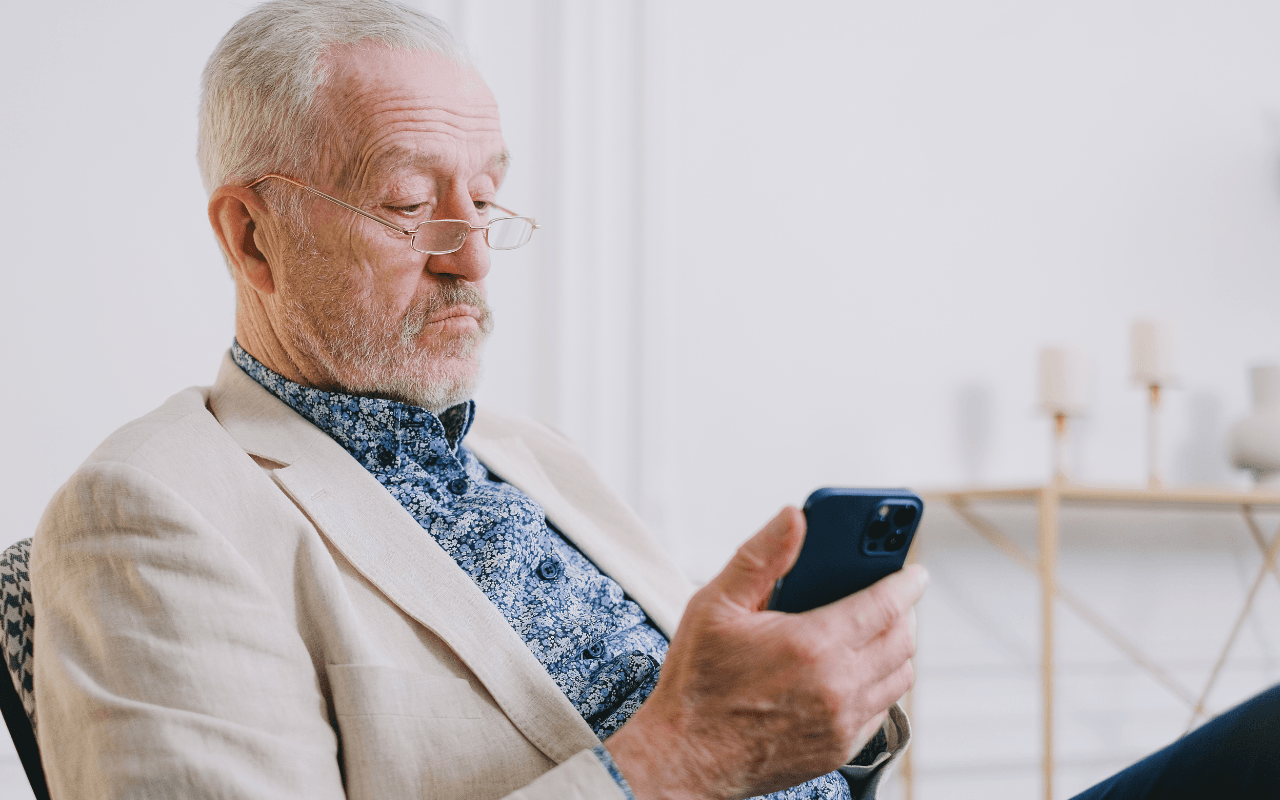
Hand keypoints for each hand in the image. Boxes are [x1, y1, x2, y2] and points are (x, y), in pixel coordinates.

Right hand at [604, 507, 926, 799]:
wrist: (685, 758)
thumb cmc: (697, 681)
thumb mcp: (717, 604)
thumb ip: (762, 556)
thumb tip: (794, 516)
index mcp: (811, 643)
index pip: (884, 604)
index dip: (905, 582)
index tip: (915, 571)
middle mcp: (837, 685)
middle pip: (902, 639)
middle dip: (904, 611)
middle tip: (893, 596)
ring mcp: (842, 722)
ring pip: (899, 677)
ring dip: (897, 648)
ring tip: (878, 629)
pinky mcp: (839, 749)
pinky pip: (882, 711)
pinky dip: (880, 685)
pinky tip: (857, 670)